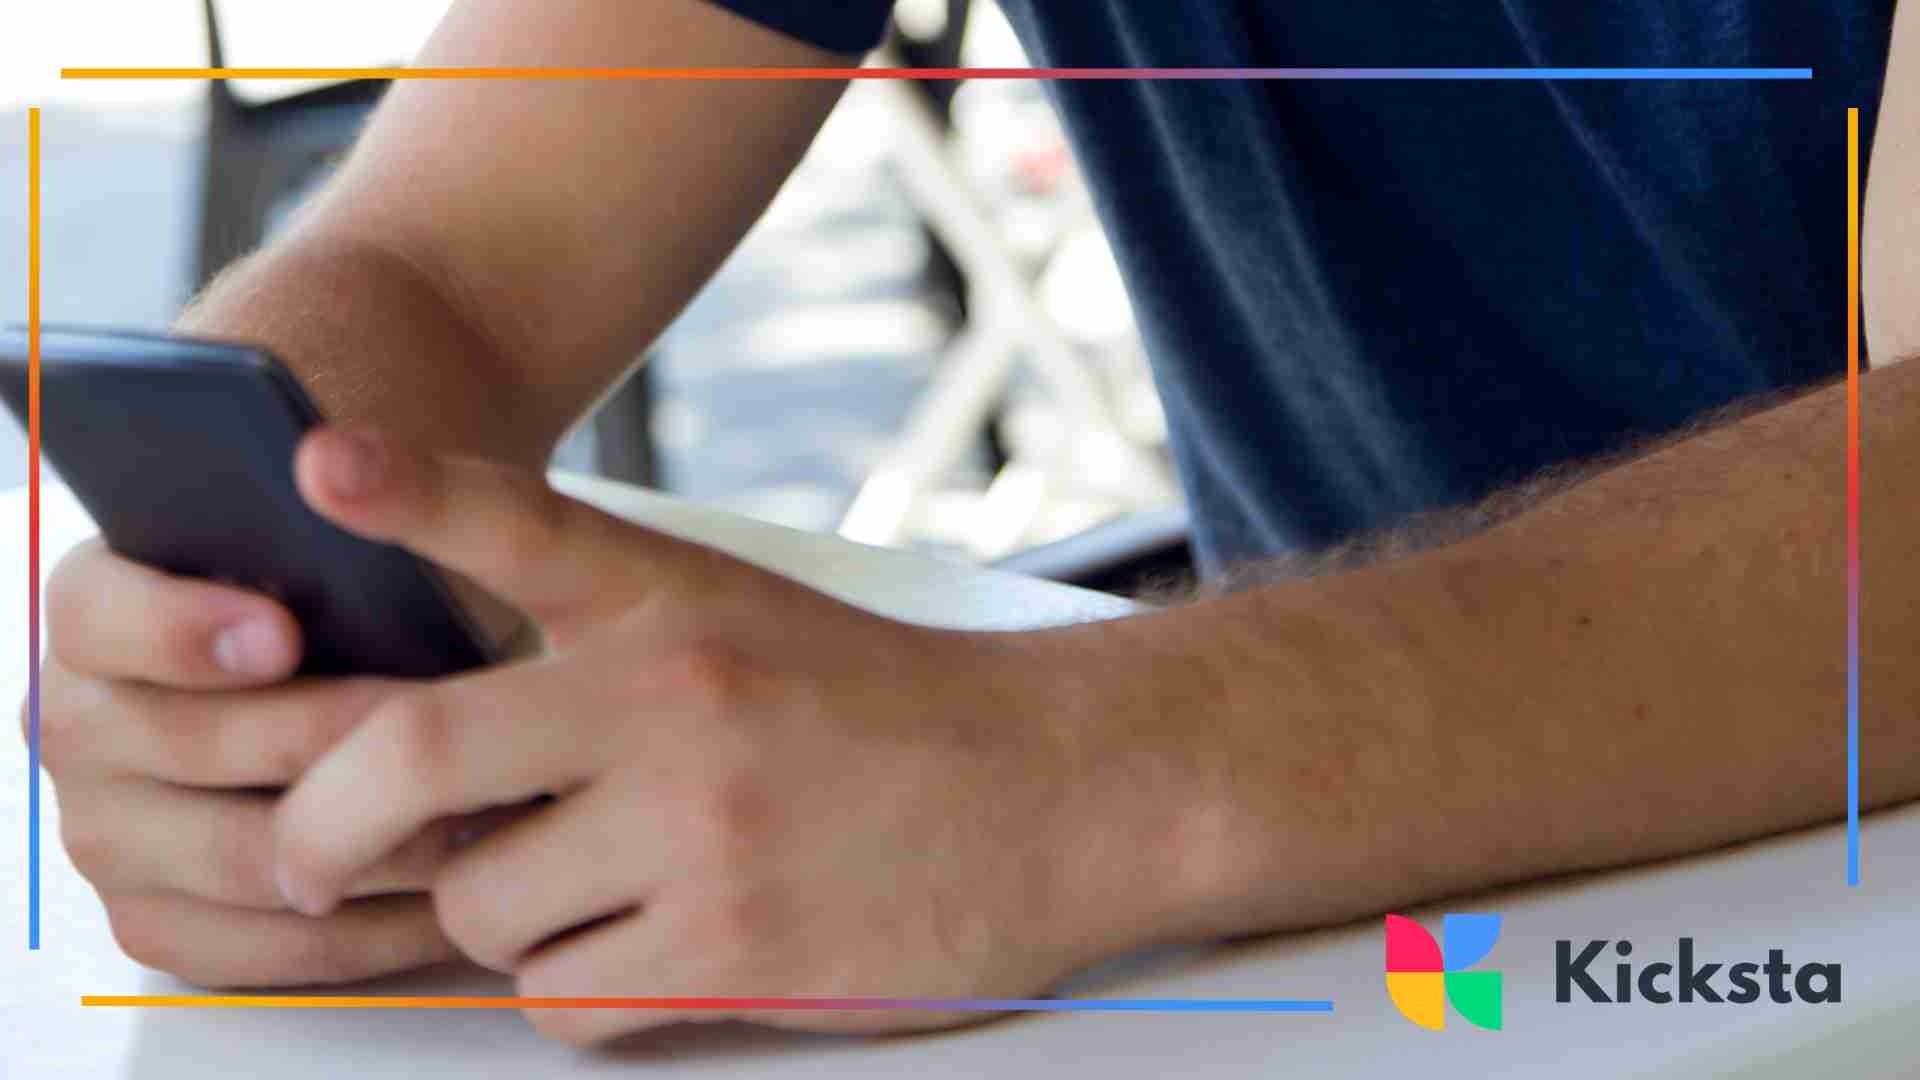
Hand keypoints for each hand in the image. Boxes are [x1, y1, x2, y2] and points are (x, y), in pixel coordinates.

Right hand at [35, 543, 476, 986]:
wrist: (364, 668)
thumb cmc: (360, 599)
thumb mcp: (343, 547)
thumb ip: (336, 534)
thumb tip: (361, 510)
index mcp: (96, 611)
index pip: (101, 615)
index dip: (185, 627)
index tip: (284, 631)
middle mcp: (78, 725)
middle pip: (189, 748)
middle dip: (334, 743)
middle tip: (449, 735)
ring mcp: (108, 833)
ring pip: (240, 858)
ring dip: (373, 842)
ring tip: (484, 813)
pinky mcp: (162, 922)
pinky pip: (261, 950)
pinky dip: (370, 931)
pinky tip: (456, 900)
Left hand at [272, 428, 1218, 1043]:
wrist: (1055, 789)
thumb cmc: (884, 705)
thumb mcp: (742, 612)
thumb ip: (591, 632)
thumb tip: (423, 727)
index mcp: (677, 606)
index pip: (520, 527)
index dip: (410, 491)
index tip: (320, 464)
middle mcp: (680, 704)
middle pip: (421, 762)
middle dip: (329, 827)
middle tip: (315, 857)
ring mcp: (709, 833)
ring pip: (485, 908)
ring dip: (497, 919)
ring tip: (577, 893)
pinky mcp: (741, 952)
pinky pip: (565, 1001)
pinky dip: (572, 988)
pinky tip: (641, 946)